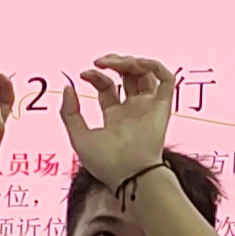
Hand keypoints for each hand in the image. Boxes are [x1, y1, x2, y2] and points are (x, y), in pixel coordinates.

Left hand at [58, 54, 178, 193]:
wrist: (130, 174)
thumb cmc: (105, 163)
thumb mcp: (78, 137)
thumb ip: (69, 113)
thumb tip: (68, 87)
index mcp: (115, 117)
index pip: (107, 86)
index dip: (95, 76)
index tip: (83, 74)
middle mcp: (133, 110)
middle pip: (127, 76)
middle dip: (114, 63)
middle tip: (100, 62)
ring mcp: (149, 107)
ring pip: (146, 73)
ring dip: (131, 62)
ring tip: (117, 62)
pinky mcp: (163, 107)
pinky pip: (166, 79)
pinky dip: (153, 65)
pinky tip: (137, 63)